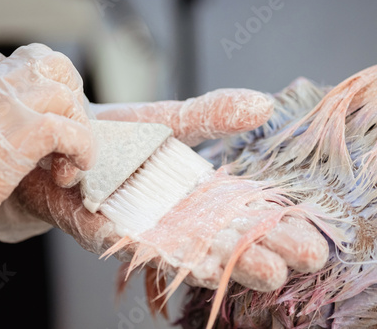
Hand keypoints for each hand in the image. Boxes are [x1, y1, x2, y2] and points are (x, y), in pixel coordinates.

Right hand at [0, 43, 95, 311]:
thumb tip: (40, 128)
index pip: (32, 60)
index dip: (58, 86)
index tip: (62, 118)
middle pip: (56, 66)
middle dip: (75, 102)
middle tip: (71, 138)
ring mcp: (0, 111)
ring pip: (66, 96)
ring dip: (80, 133)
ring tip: (68, 167)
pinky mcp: (15, 138)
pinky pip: (68, 129)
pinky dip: (81, 151)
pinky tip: (67, 175)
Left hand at [1, 87, 325, 291]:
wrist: (63, 138)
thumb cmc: (116, 134)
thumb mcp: (169, 119)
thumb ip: (211, 115)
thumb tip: (264, 105)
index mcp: (193, 195)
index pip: (243, 215)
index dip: (277, 227)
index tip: (314, 239)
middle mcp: (172, 218)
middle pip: (222, 239)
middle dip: (260, 250)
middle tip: (303, 262)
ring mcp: (139, 227)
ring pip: (185, 251)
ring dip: (222, 262)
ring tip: (262, 271)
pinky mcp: (102, 228)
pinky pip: (128, 243)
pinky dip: (153, 251)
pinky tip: (190, 264)